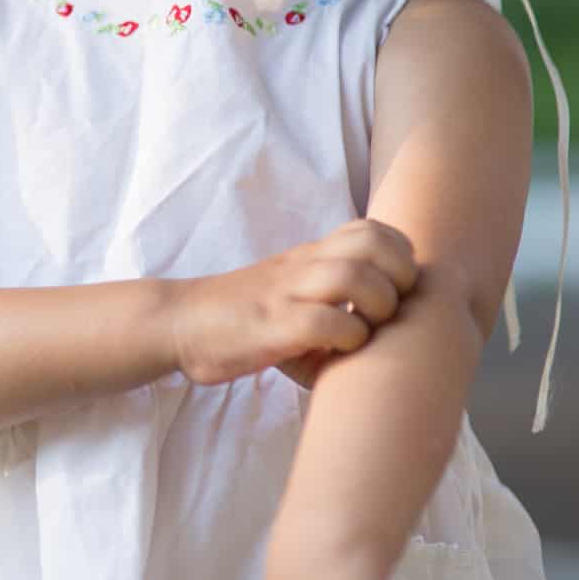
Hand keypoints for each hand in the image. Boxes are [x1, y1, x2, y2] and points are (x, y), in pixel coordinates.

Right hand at [166, 218, 418, 386]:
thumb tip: (383, 324)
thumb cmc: (240, 318)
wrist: (177, 323)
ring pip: (354, 275)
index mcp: (310, 256)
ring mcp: (286, 293)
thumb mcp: (289, 292)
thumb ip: (328, 296)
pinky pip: (326, 322)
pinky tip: (337, 350)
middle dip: (400, 277)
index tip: (397, 291)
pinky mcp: (272, 326)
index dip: (401, 257)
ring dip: (377, 307)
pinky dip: (347, 338)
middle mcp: (302, 266)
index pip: (374, 229)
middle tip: (391, 310)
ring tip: (366, 330)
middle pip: (374, 243)